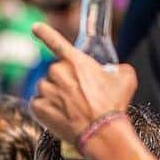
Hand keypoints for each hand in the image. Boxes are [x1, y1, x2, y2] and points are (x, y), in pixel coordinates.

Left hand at [30, 22, 137, 144]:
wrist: (101, 131)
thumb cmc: (113, 105)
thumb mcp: (125, 78)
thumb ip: (115, 68)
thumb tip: (112, 71)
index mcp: (75, 61)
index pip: (57, 42)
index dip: (45, 33)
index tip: (35, 27)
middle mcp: (57, 72)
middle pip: (55, 72)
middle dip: (65, 81)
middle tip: (80, 95)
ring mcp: (45, 90)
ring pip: (45, 87)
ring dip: (55, 94)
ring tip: (72, 107)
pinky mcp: (37, 106)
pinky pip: (38, 103)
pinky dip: (47, 109)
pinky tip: (61, 115)